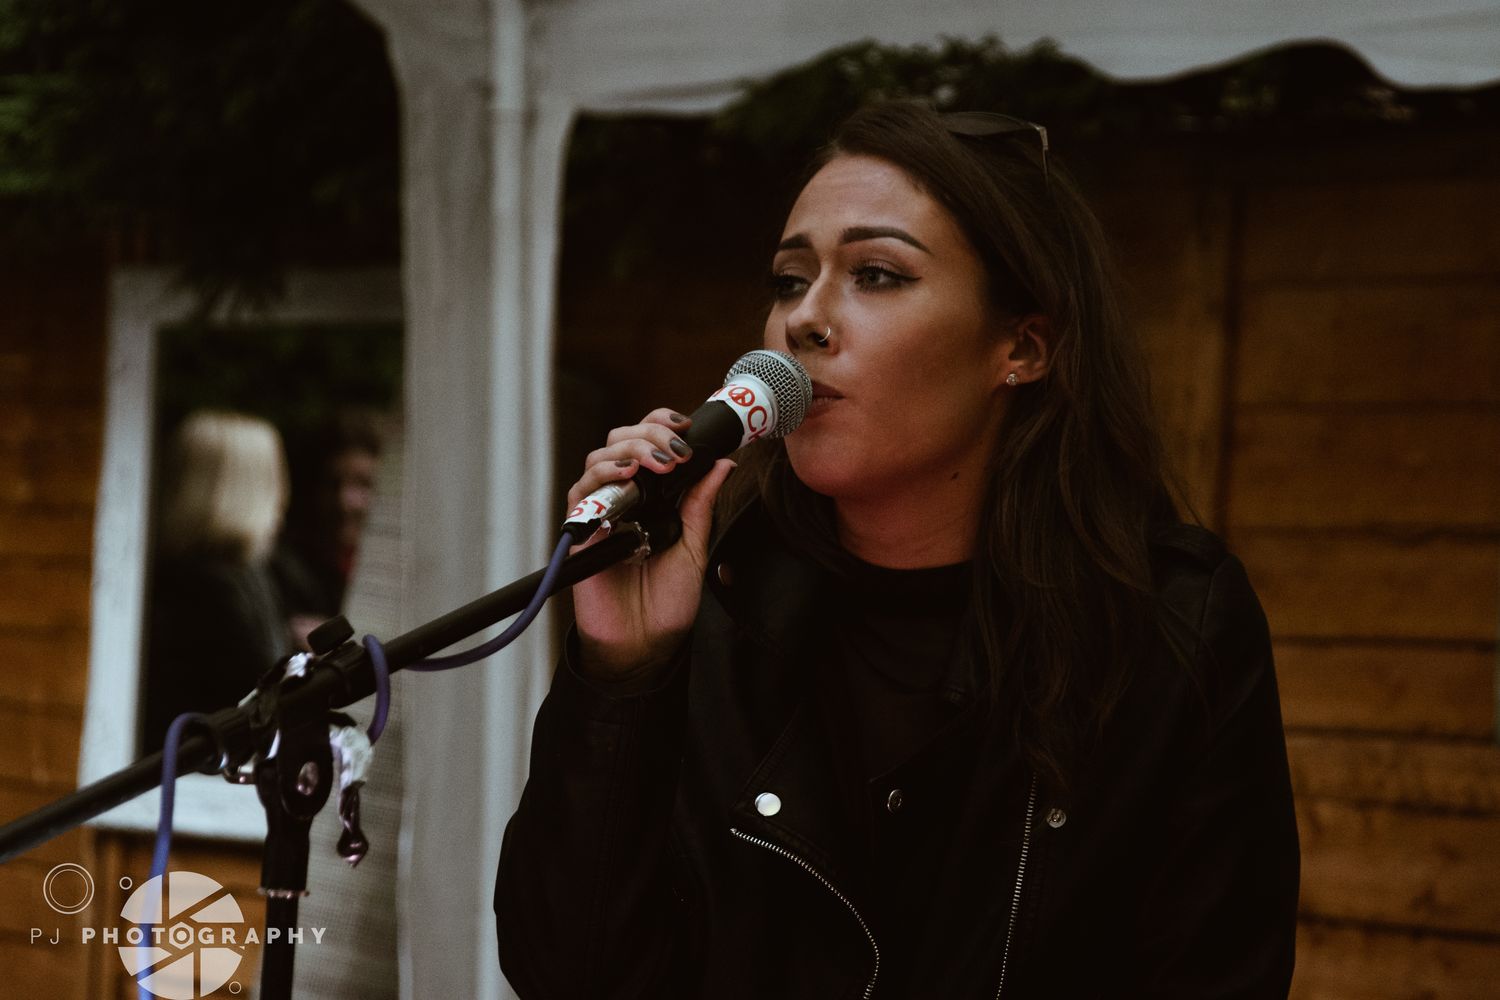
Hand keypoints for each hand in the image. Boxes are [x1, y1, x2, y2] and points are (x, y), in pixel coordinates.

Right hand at [566, 408, 734, 679]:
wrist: (647, 643)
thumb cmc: (667, 599)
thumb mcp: (695, 545)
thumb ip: (702, 504)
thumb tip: (722, 462)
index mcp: (649, 494)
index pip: (646, 442)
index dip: (659, 424)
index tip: (684, 426)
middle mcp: (621, 498)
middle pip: (617, 441)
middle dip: (645, 436)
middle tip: (672, 452)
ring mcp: (598, 514)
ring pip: (595, 462)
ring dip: (624, 454)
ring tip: (650, 466)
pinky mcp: (580, 536)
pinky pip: (579, 499)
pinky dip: (599, 485)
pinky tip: (623, 486)